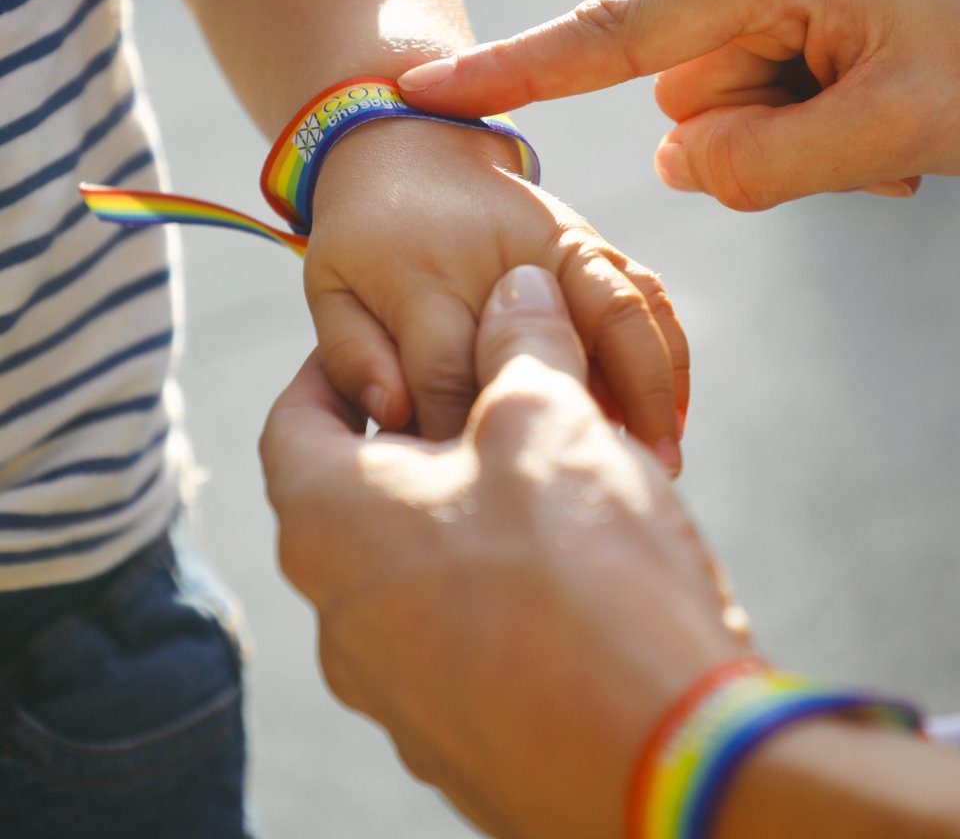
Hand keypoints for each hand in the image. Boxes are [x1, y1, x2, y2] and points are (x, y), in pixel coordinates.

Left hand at [260, 266, 749, 838]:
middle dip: (419, 440)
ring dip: (461, 518)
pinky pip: (457, 638)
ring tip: (540, 483)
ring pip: (410, 572)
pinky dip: (492, 590)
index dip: (333, 368)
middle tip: (482, 406)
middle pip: (356, 497)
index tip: (379, 343)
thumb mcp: (545, 418)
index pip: (293, 421)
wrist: (657, 760)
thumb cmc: (578, 569)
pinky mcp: (456, 738)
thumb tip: (519, 291)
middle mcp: (340, 615)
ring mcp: (393, 690)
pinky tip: (570, 573)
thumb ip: (522, 340)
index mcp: (330, 523)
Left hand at [302, 120, 688, 468]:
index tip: (483, 497)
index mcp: (420, 276)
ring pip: (618, 309)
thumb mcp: (329, 289)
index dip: (464, 440)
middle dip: (575, 420)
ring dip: (646, 386)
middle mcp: (500, 256)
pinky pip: (644, 292)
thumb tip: (394, 413)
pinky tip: (667, 416)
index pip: (447, 375)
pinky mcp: (590, 239)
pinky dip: (666, 353)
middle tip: (596, 489)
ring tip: (658, 458)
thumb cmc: (363, 238)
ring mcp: (555, 241)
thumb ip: (353, 354)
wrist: (409, 149)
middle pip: (556, 340)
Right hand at [398, 0, 959, 209]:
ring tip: (882, 118)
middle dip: (754, 125)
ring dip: (790, 114)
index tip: (435, 87)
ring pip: (734, 68)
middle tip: (856, 140)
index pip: (625, 29)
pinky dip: (812, 90)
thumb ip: (758, 162)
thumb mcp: (893, 138)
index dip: (525, 69)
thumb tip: (675, 156)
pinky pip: (773, 41)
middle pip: (692, 73)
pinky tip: (883, 89)